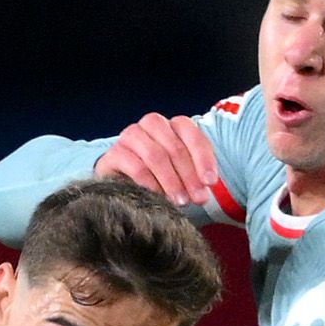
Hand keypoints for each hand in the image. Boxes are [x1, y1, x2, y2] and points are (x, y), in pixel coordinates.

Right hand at [92, 112, 218, 207]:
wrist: (122, 182)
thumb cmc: (159, 177)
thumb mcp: (182, 174)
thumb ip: (196, 179)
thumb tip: (203, 195)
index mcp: (174, 125)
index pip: (193, 136)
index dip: (204, 160)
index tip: (210, 182)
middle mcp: (152, 124)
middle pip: (175, 148)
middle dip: (189, 176)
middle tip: (196, 199)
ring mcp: (131, 136)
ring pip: (155, 155)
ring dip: (170, 181)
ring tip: (179, 201)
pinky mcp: (114, 153)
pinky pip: (135, 166)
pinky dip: (150, 183)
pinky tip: (157, 197)